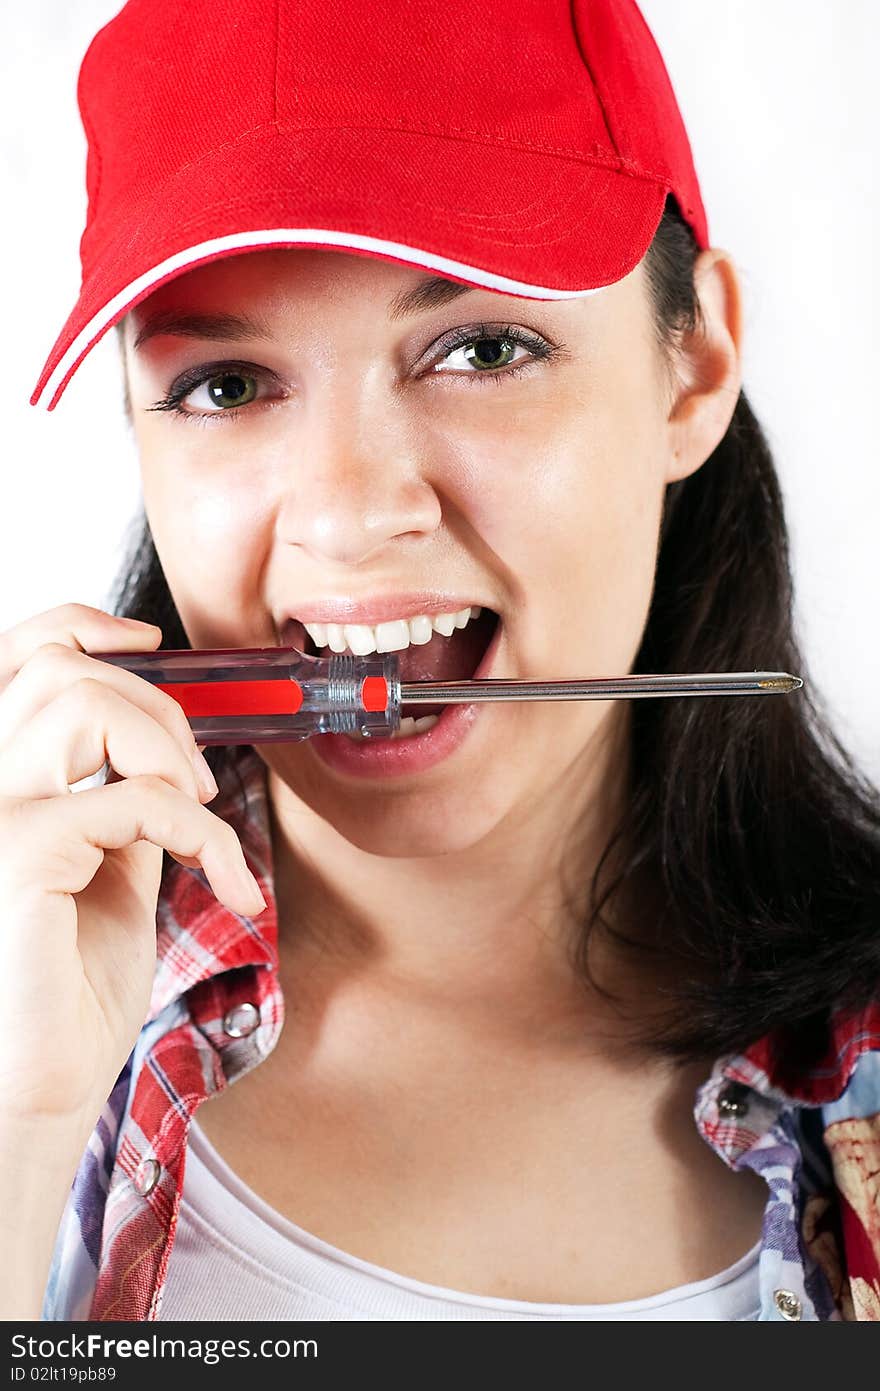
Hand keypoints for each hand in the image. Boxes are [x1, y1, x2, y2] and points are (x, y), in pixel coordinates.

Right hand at [0, 603, 265, 1131]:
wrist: (41, 1084)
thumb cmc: (68, 985)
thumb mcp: (109, 864)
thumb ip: (123, 794)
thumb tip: (171, 739)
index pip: (15, 657)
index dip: (79, 625)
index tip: (147, 640)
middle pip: (62, 670)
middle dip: (159, 710)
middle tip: (199, 783)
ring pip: (85, 704)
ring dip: (172, 754)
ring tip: (199, 820)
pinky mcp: (14, 853)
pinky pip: (135, 798)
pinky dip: (202, 830)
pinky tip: (221, 878)